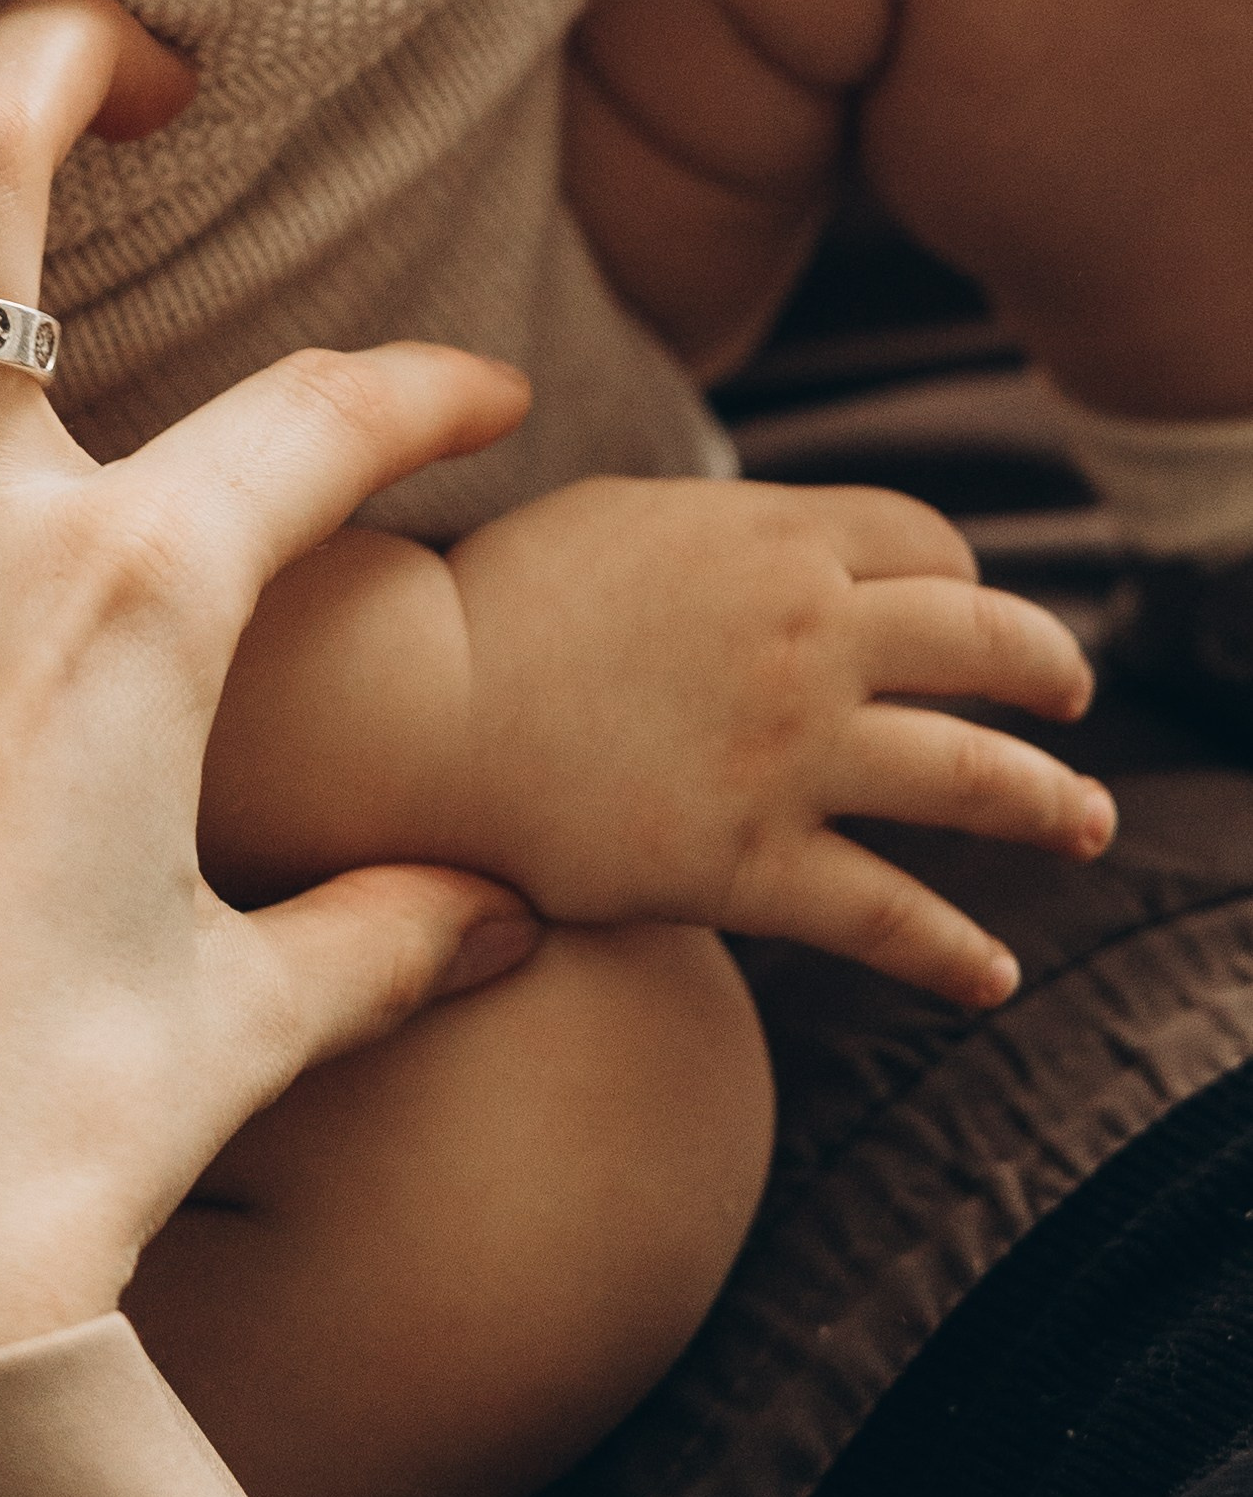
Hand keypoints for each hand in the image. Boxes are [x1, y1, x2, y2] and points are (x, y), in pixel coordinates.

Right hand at [445, 475, 1109, 1008]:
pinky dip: (957, 955)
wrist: (408, 709)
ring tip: (1087, 822)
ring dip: (1054, 804)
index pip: (930, 547)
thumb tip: (779, 541)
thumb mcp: (623, 517)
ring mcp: (788, 752)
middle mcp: (805, 634)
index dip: (962, 578)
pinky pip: (892, 916)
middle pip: (989, 645)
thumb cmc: (489, 606)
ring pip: (977, 779)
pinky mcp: (748, 862)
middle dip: (1049, 671)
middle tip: (1071, 694)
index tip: (963, 609)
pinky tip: (994, 979)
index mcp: (773, 536)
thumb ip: (724, 528)